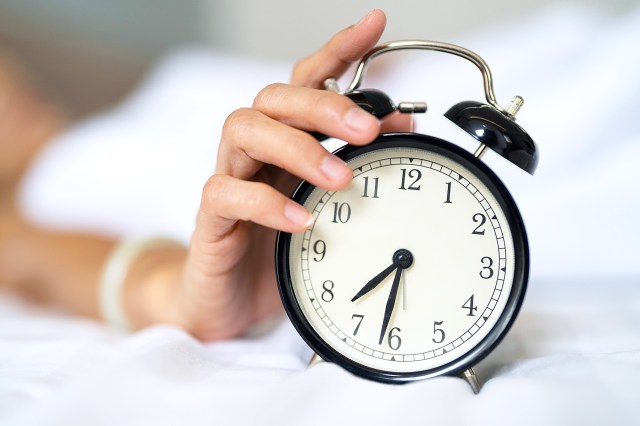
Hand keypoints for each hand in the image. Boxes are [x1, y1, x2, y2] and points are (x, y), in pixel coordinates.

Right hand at [153, 10, 412, 340]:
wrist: (230, 302)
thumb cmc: (283, 248)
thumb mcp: (329, 206)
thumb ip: (358, 162)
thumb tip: (403, 124)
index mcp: (285, 142)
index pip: (306, 82)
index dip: (337, 51)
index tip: (374, 26)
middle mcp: (253, 152)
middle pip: (272, 97)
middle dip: (322, 105)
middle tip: (367, 129)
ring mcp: (229, 180)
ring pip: (243, 130)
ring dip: (297, 148)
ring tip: (340, 178)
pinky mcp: (211, 220)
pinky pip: (225, 195)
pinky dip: (267, 204)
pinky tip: (303, 221)